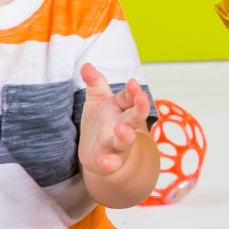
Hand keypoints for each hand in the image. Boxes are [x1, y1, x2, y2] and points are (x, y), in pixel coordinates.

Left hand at [78, 62, 150, 176]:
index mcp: (121, 109)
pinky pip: (111, 163)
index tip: (132, 83)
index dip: (133, 91)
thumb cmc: (102, 125)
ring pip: (125, 140)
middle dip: (140, 107)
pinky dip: (109, 163)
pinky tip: (105, 162)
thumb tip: (86, 65)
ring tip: (121, 128)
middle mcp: (123, 126)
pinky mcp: (109, 161)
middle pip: (135, 116)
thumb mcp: (98, 102)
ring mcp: (118, 144)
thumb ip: (95, 84)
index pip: (130, 97)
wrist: (102, 157)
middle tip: (141, 97)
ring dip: (125, 135)